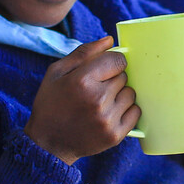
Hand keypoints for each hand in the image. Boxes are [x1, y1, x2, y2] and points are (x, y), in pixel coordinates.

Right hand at [23, 37, 138, 163]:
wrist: (48, 143)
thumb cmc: (51, 103)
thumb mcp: (57, 72)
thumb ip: (84, 53)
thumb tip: (110, 40)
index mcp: (82, 80)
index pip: (117, 60)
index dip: (111, 62)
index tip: (102, 70)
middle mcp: (97, 100)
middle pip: (124, 76)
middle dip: (112, 79)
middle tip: (95, 89)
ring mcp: (107, 119)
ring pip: (131, 94)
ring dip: (120, 95)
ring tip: (101, 102)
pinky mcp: (115, 135)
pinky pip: (135, 112)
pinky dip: (126, 111)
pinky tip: (109, 113)